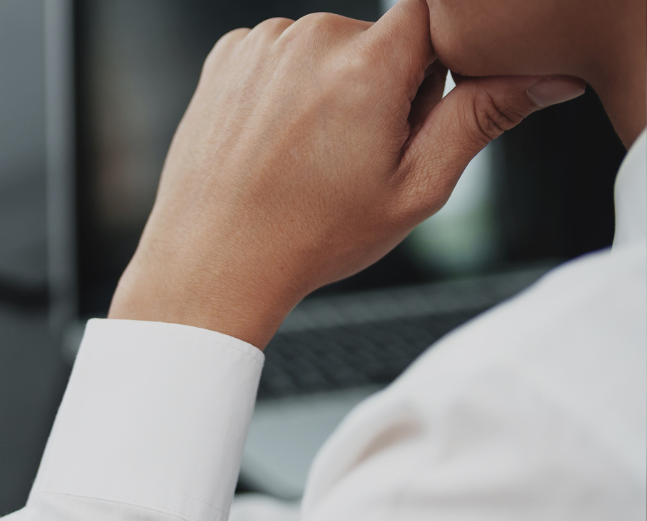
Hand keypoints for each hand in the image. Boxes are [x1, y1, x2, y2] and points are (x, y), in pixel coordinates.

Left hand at [108, 0, 584, 347]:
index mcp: (367, 65)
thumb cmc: (310, 236)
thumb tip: (544, 77)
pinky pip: (278, 55)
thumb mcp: (415, 189)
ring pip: (325, 47)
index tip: (408, 117)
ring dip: (329, 86)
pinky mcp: (225, 55)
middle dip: (380, 84)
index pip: (434, 20)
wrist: (212, 262)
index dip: (432, 70)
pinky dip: (283, 87)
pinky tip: (273, 141)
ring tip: (307, 155)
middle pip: (377, 37)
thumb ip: (481, 119)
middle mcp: (311, 38)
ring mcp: (261, 44)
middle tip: (353, 155)